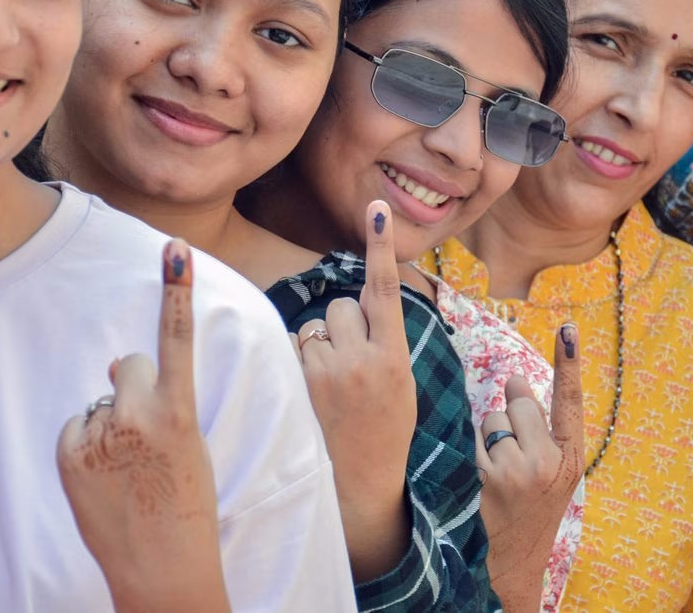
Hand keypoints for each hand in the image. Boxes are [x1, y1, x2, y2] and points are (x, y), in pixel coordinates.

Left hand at [56, 239, 229, 612]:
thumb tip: (117, 363)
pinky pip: (77, 426)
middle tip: (147, 440)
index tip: (175, 249)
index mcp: (179, 412)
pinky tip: (103, 478)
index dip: (177, 291)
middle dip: (134, 390)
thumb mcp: (185, 445)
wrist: (162, 567)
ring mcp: (101, 434)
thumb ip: (158, 400)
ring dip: (110, 426)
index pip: (177, 339)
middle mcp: (138, 416)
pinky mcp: (70, 452)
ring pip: (103, 401)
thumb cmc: (182, 504)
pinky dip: (86, 446)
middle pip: (131, 367)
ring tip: (127, 472)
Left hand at [293, 200, 416, 580]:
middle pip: (340, 307)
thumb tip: (358, 304)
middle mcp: (359, 361)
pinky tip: (310, 392)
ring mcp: (324, 374)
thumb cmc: (383, 431)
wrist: (359, 484)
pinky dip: (298, 361)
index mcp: (392, 358)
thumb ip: (383, 343)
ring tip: (330, 385)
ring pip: (315, 327)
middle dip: (342, 325)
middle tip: (350, 365)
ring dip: (319, 345)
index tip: (376, 209)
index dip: (380, 248)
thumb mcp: (400, 385)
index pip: (384, 292)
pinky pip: (292, 349)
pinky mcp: (296, 386)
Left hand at [476, 324, 584, 611]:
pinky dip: (475, 451)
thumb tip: (514, 380)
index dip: (569, 363)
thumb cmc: (529, 507)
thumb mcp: (548, 470)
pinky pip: (475, 438)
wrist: (513, 562)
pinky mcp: (492, 477)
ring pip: (494, 418)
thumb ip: (537, 425)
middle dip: (510, 419)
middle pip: (520, 403)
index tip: (568, 329)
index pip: (570, 401)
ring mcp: (522, 470)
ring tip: (498, 471)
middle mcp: (551, 461)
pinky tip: (483, 479)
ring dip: (490, 437)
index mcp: (571, 456)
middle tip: (514, 456)